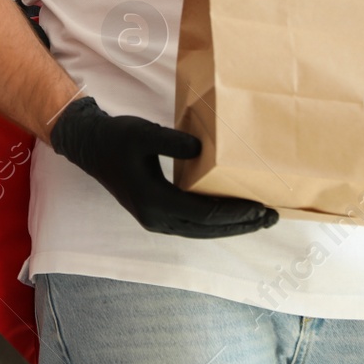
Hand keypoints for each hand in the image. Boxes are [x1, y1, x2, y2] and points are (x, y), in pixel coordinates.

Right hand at [49, 96, 277, 238]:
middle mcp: (157, 218)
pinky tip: (233, 214)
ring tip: (260, 219)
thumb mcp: (144, 133)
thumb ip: (173, 141)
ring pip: (202, 230)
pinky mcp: (158, 214)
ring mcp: (156, 220)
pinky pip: (194, 225)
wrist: (91, 147)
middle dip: (242, 224)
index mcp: (154, 201)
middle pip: (208, 229)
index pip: (204, 214)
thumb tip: (204, 151)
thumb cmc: (117, 138)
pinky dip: (217, 222)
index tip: (261, 207)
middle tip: (272, 217)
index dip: (235, 212)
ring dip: (232, 226)